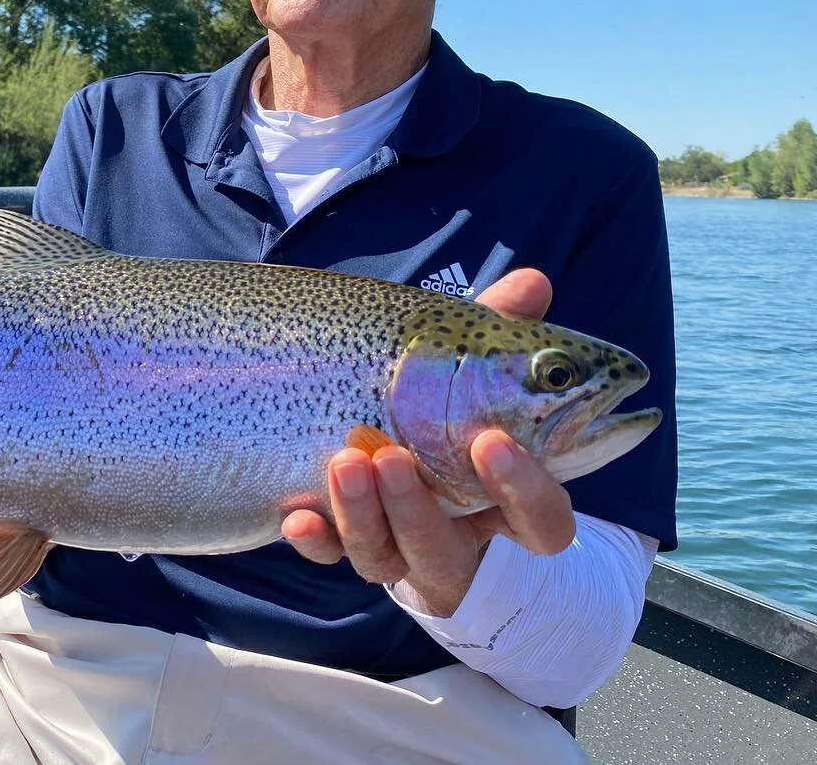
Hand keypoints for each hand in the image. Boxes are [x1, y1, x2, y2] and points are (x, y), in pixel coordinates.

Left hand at [282, 268, 576, 615]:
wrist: (387, 438)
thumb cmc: (451, 401)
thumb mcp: (474, 365)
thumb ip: (502, 329)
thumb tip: (533, 282)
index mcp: (505, 499)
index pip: (541, 520)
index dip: (526, 491)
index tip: (492, 441)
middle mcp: (454, 536)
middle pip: (451, 549)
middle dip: (419, 508)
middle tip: (396, 455)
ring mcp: (396, 546)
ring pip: (384, 556)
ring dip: (363, 513)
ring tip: (346, 459)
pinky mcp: (344, 542)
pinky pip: (328, 552)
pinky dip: (314, 538)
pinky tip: (297, 516)